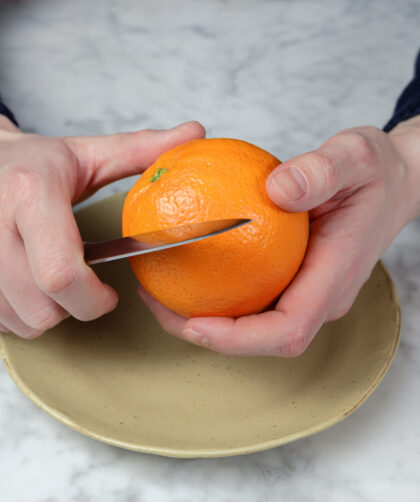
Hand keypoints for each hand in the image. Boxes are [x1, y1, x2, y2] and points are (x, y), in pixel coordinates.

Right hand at [0, 118, 204, 337]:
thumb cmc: (35, 163)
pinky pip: (0, 321)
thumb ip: (142, 149)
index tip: (109, 295)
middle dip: (76, 308)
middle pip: (42, 307)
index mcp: (31, 194)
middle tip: (86, 287)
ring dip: (49, 312)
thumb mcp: (89, 153)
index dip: (93, 297)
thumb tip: (195, 132)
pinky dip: (22, 314)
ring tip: (57, 282)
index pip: (61, 273)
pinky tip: (31, 286)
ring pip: (21, 320)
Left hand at [138, 122, 419, 356]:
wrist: (393, 184)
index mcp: (335, 275)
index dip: (238, 339)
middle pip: (262, 339)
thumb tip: (276, 189)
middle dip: (207, 334)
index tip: (194, 323)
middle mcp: (321, 296)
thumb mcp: (356, 156)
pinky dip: (218, 295)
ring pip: (255, 325)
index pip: (287, 329)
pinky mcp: (297, 281)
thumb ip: (322, 171)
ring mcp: (309, 292)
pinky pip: (255, 300)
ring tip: (160, 291)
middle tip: (157, 303)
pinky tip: (189, 269)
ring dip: (206, 320)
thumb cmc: (377, 174)